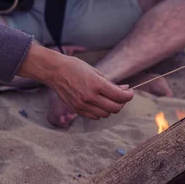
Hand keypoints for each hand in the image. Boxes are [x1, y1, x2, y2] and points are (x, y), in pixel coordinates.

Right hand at [17, 45, 133, 119]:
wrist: (54, 71)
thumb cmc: (75, 67)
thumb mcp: (96, 71)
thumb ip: (110, 83)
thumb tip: (124, 90)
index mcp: (96, 84)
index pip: (120, 97)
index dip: (129, 95)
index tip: (130, 92)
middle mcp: (90, 97)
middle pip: (115, 108)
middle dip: (122, 102)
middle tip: (121, 96)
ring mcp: (82, 105)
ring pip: (106, 114)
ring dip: (111, 108)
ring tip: (109, 99)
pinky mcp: (77, 109)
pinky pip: (95, 116)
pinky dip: (100, 112)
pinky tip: (99, 103)